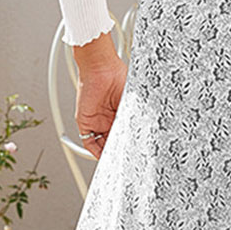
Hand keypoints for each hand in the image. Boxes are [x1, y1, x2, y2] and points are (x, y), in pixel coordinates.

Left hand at [72, 32, 126, 159]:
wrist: (101, 67)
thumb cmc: (118, 77)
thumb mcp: (133, 100)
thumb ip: (136, 116)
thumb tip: (145, 133)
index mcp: (120, 113)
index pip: (124, 134)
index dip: (129, 144)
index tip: (137, 154)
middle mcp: (107, 119)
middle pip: (112, 142)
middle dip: (119, 152)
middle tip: (129, 162)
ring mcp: (96, 121)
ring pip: (102, 144)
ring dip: (108, 154)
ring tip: (118, 162)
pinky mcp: (85, 122)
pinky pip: (89, 142)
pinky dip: (96, 151)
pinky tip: (105, 157)